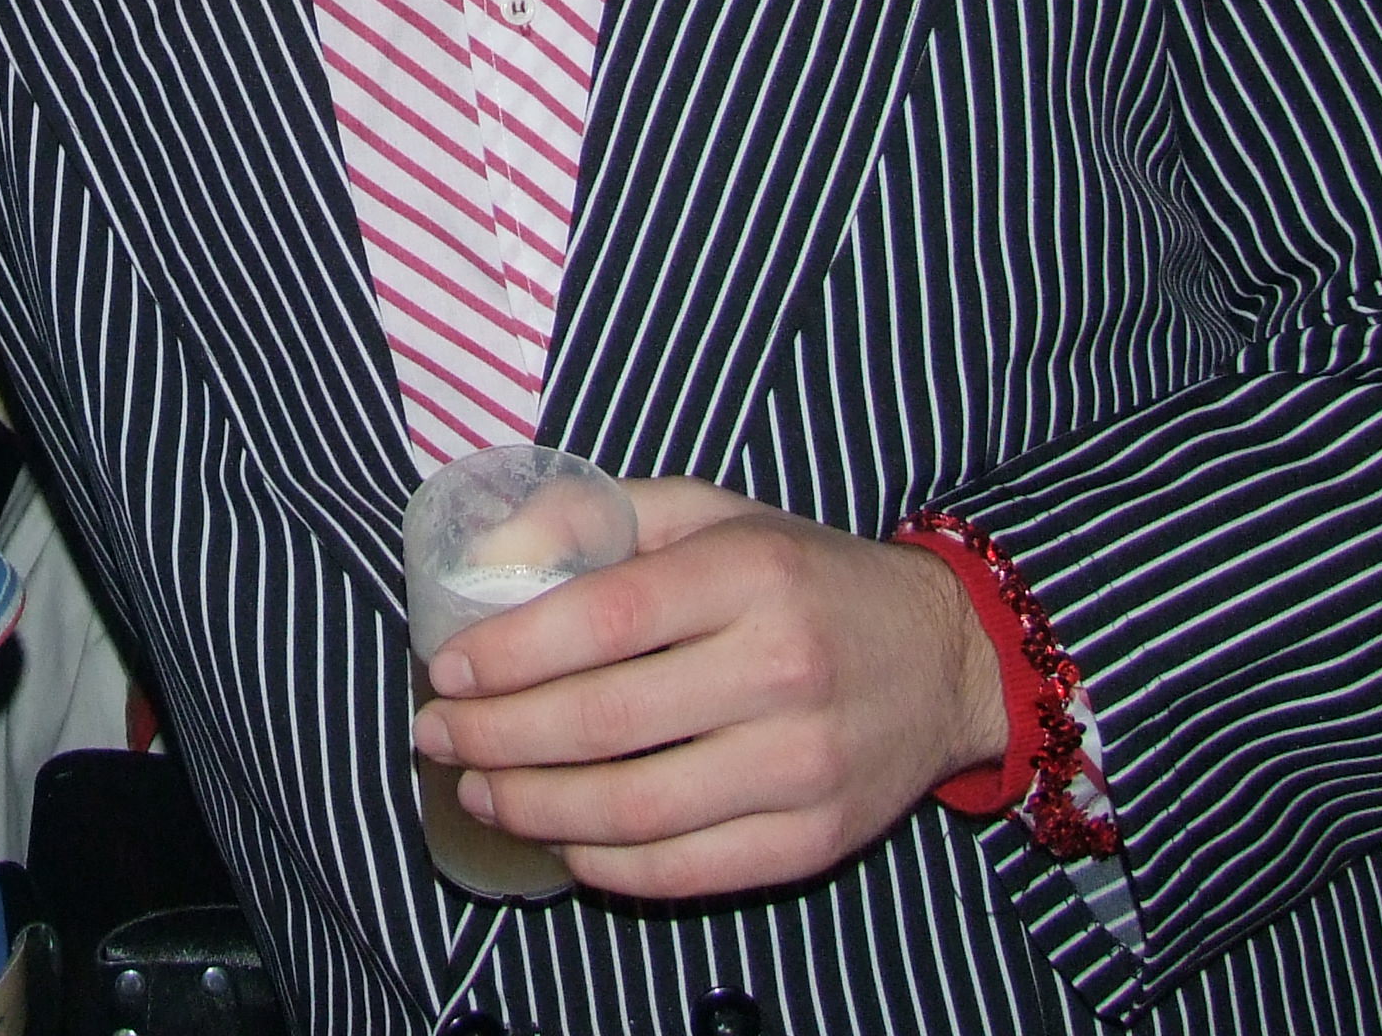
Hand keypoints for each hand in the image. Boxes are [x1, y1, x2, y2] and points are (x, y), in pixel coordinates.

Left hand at [412, 479, 1006, 900]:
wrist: (943, 657)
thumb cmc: (803, 576)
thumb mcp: (710, 513)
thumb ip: (597, 516)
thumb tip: (487, 553)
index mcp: (748, 575)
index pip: (602, 618)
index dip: (509, 651)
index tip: (446, 668)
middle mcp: (780, 670)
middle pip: (603, 721)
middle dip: (496, 736)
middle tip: (439, 737)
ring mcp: (802, 766)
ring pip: (634, 808)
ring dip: (534, 808)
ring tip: (480, 791)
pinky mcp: (813, 840)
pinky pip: (684, 869)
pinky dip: (604, 863)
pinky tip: (560, 839)